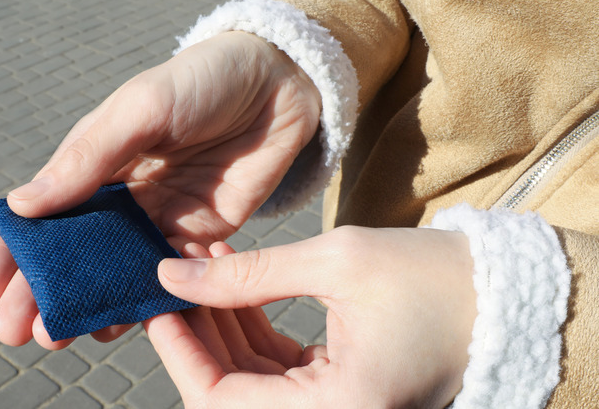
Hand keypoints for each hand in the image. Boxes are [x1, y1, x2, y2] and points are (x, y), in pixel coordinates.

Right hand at [0, 31, 321, 347]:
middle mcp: (121, 197)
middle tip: (13, 332)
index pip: (42, 214)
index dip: (10, 254)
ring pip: (115, 272)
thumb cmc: (202, 81)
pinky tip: (120, 325)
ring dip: (87, 304)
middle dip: (42, 292)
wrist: (278, 84)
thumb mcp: (140, 109)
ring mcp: (159, 219)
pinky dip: (145, 301)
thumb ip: (88, 158)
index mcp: (95, 162)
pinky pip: (168, 275)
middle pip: (74, 253)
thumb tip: (23, 205)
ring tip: (58, 337)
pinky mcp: (200, 235)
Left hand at [147, 227, 476, 407]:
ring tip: (204, 262)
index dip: (178, 352)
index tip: (156, 301)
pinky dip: (250, 322)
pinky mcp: (336, 386)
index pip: (220, 400)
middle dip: (196, 329)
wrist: (499, 293)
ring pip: (247, 374)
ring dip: (221, 319)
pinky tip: (234, 276)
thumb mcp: (337, 261)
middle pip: (229, 388)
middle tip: (176, 272)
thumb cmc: (435, 276)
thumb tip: (173, 273)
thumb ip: (248, 273)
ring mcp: (334, 408)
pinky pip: (274, 364)